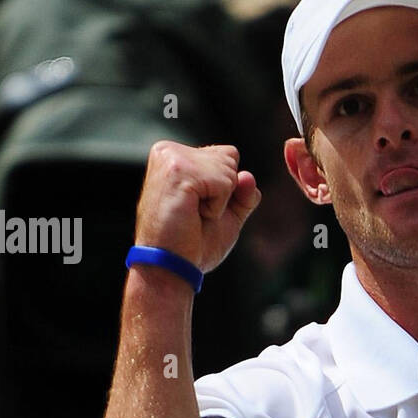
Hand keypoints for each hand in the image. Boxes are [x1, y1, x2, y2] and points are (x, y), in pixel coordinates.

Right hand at [134, 142, 260, 273]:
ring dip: (220, 201)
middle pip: (231, 156)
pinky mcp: (178, 170)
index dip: (226, 189)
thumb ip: (243, 193)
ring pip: (229, 169)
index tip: (199, 208)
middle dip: (224, 192)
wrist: (171, 267)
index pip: (228, 155)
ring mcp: (171, 157)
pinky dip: (217, 206)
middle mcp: (169, 150)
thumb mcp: (227, 214)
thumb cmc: (193, 244)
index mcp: (175, 155)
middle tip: (195, 213)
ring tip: (192, 214)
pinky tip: (193, 215)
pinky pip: (225, 183)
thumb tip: (248, 176)